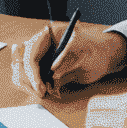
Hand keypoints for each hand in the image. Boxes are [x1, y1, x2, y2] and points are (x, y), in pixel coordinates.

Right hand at [11, 21, 126, 96]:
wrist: (103, 57)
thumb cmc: (94, 49)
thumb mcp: (83, 50)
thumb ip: (67, 59)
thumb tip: (53, 72)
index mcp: (48, 35)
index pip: (31, 52)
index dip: (33, 70)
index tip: (40, 85)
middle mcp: (41, 46)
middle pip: (24, 62)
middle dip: (30, 79)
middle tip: (42, 92)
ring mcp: (42, 58)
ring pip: (23, 72)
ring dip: (31, 84)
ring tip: (44, 92)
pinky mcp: (45, 70)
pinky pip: (31, 79)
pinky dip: (35, 87)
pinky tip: (43, 91)